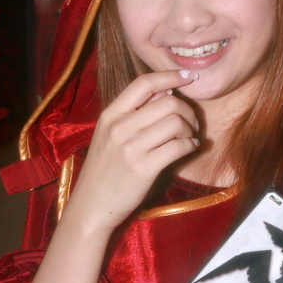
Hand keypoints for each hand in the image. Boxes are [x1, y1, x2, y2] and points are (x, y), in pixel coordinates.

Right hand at [69, 68, 199, 234]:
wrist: (91, 207)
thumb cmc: (104, 169)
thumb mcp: (109, 134)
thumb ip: (133, 112)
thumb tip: (165, 90)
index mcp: (110, 114)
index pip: (143, 83)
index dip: (169, 76)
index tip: (188, 77)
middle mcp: (119, 127)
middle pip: (167, 102)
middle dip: (187, 110)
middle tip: (191, 122)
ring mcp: (130, 148)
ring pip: (176, 122)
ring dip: (190, 129)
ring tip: (189, 137)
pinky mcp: (144, 169)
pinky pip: (178, 146)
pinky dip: (190, 145)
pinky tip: (190, 148)